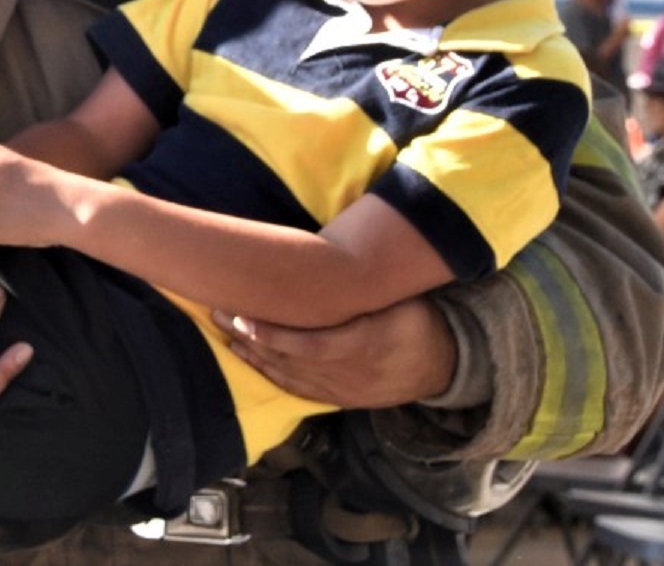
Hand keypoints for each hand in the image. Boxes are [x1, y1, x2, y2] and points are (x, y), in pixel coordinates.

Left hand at [214, 296, 454, 408]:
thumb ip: (360, 293)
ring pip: (291, 377)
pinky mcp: (343, 399)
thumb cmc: (416, 320)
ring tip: (226, 334)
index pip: (312, 345)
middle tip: (220, 315)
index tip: (244, 319)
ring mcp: (346, 390)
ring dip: (256, 357)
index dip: (275, 336)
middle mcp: (352, 373)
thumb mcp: (397, 301)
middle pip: (292, 360)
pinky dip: (273, 376)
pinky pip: (301, 391)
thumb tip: (323, 263)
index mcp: (367, 344)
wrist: (443, 366)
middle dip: (252, 339)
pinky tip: (252, 360)